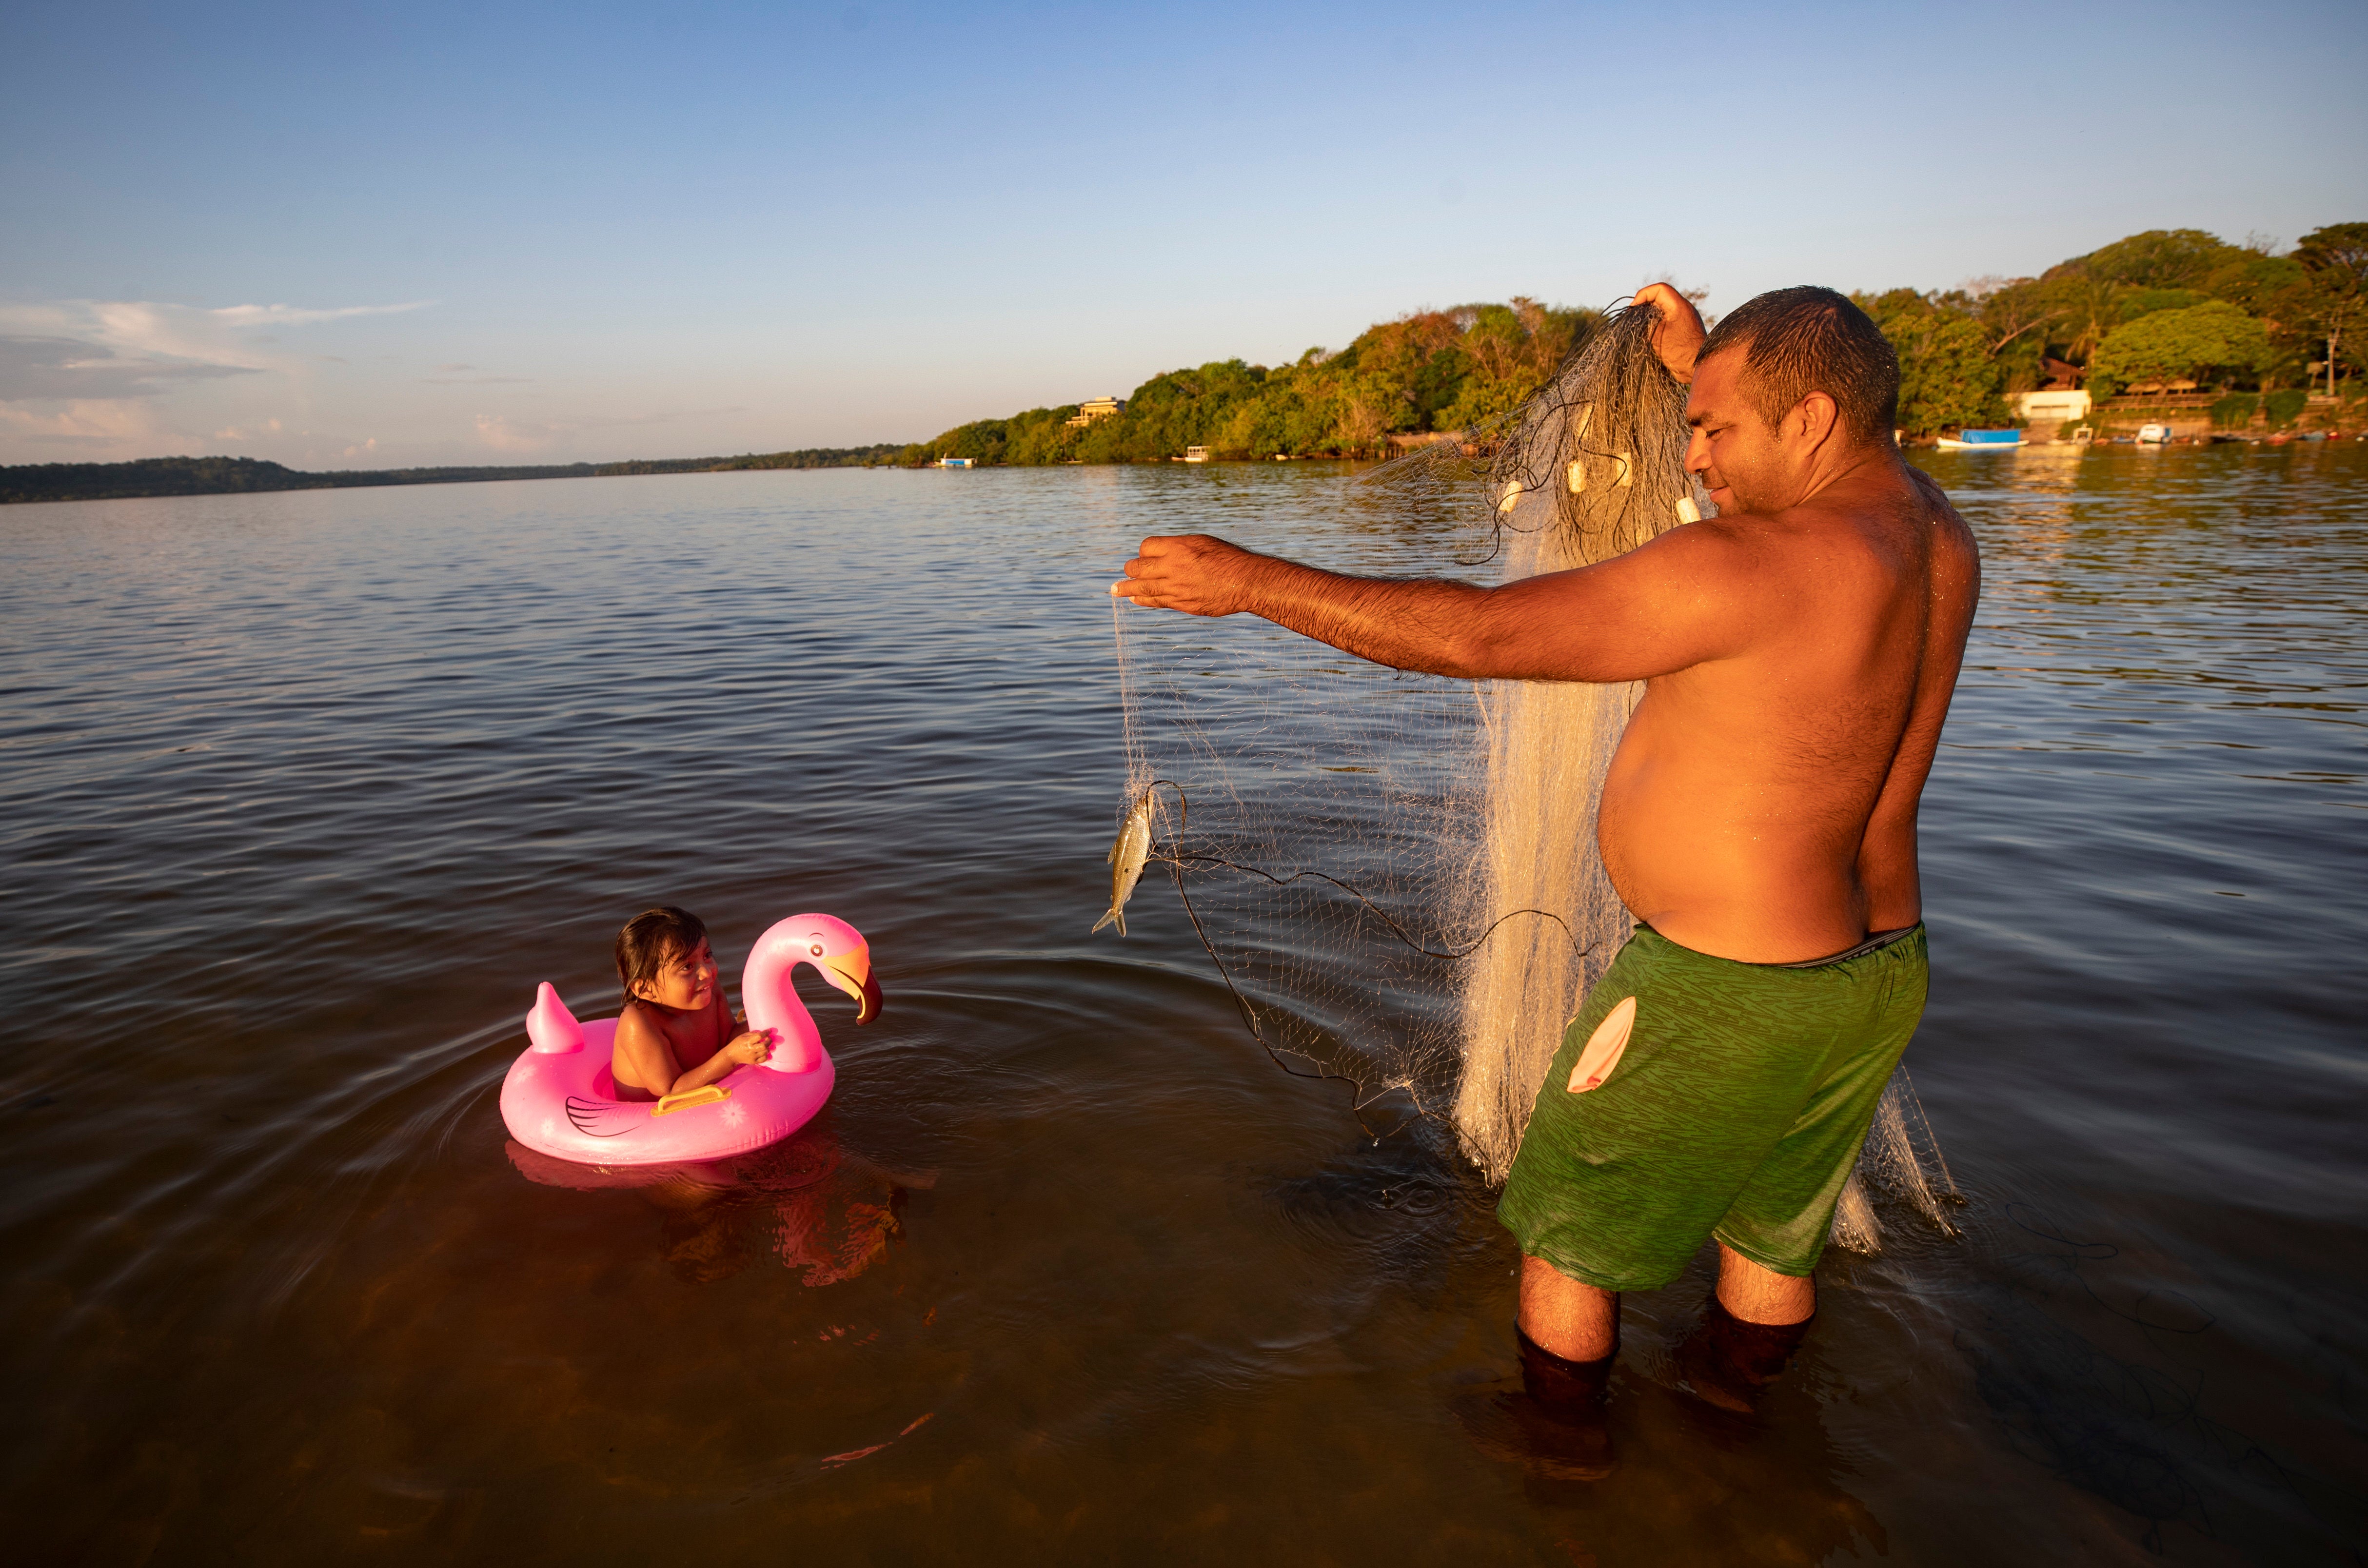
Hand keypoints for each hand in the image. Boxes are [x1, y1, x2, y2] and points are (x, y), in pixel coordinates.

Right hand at [724, 1029, 772, 1066]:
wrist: (731, 1056)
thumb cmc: (737, 1043)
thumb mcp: (743, 1036)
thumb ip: (753, 1033)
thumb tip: (762, 1032)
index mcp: (747, 1041)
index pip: (759, 1036)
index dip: (766, 1033)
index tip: (769, 1031)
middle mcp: (751, 1049)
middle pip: (764, 1045)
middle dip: (769, 1041)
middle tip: (768, 1038)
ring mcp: (753, 1056)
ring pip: (766, 1052)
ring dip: (768, 1047)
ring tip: (766, 1044)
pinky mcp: (754, 1062)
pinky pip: (764, 1059)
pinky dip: (766, 1054)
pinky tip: (764, 1051)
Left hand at [1111, 534, 1263, 616]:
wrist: (1245, 582)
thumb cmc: (1227, 558)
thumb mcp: (1202, 543)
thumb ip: (1180, 548)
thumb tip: (1163, 553)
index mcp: (1178, 547)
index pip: (1146, 547)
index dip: (1145, 551)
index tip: (1147, 555)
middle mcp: (1173, 567)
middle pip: (1138, 567)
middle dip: (1131, 568)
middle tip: (1128, 570)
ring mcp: (1176, 587)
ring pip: (1142, 587)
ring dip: (1125, 588)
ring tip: (1114, 590)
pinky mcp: (1182, 603)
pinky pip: (1156, 601)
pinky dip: (1143, 599)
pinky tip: (1135, 598)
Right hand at [1630, 283, 1707, 383]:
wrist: (1698, 366)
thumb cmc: (1679, 352)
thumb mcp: (1657, 335)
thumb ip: (1646, 322)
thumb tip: (1637, 316)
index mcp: (1679, 306)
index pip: (1659, 289)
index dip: (1643, 295)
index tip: (1633, 309)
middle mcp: (1684, 308)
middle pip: (1660, 297)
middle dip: (1645, 305)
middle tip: (1634, 317)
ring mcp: (1684, 318)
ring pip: (1663, 308)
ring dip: (1650, 314)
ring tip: (1641, 327)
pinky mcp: (1683, 328)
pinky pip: (1667, 318)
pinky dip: (1657, 322)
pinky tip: (1651, 334)